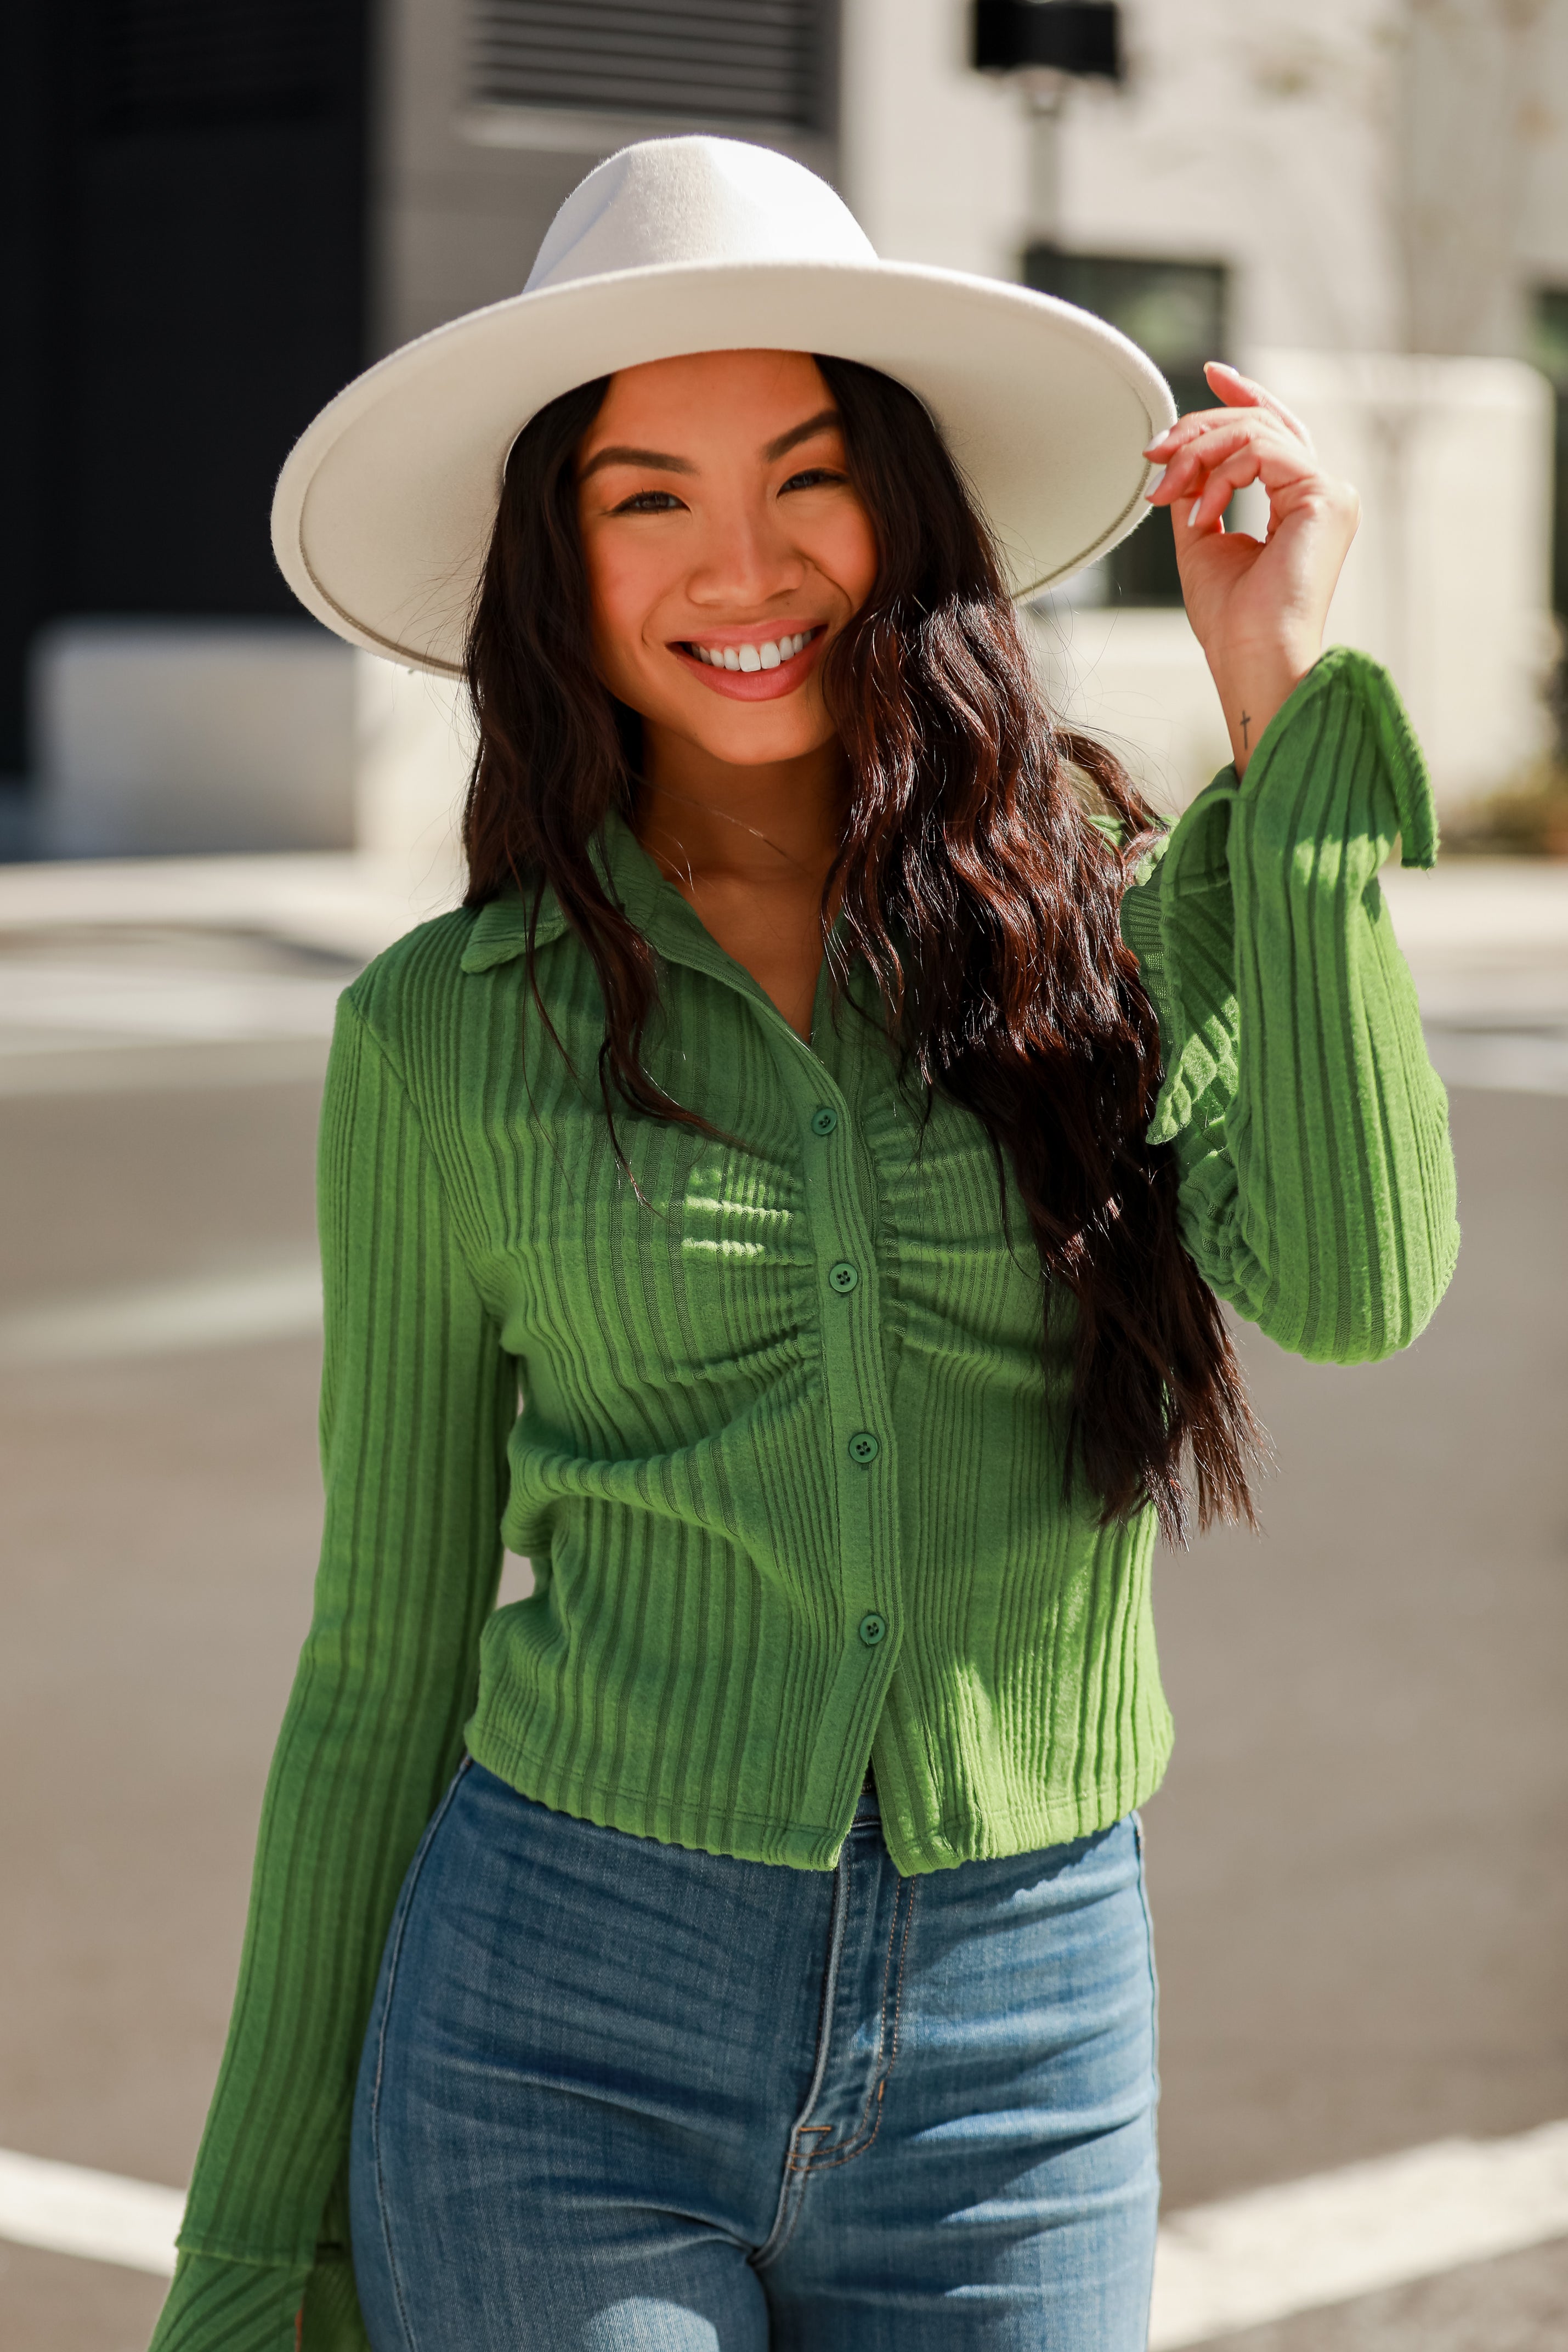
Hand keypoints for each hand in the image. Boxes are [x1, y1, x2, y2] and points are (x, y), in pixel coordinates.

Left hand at [1143, 362, 1359, 772]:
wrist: (1250, 655)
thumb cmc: (1230, 619)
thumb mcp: (1202, 539)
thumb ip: (1197, 491)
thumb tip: (1178, 456)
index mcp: (1300, 502)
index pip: (1276, 431)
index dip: (1245, 396)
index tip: (1211, 374)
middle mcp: (1322, 492)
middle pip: (1262, 423)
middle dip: (1200, 427)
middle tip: (1156, 451)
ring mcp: (1329, 492)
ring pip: (1257, 432)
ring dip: (1198, 453)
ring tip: (1166, 488)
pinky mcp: (1324, 495)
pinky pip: (1262, 453)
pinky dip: (1219, 475)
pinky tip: (1199, 512)